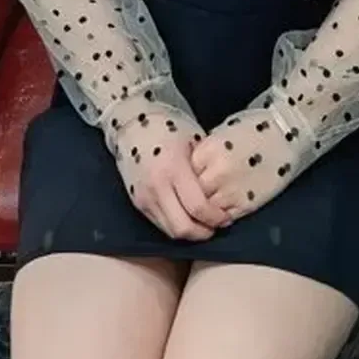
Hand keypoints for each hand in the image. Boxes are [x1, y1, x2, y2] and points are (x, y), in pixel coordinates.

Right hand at [114, 109, 231, 239]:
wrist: (133, 125)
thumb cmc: (170, 128)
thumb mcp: (194, 142)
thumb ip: (205, 170)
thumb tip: (223, 194)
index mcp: (174, 168)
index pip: (198, 207)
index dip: (215, 218)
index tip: (226, 217)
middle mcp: (157, 186)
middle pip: (183, 228)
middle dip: (203, 232)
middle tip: (216, 226)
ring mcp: (144, 196)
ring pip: (170, 231)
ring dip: (190, 233)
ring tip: (203, 223)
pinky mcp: (137, 202)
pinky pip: (160, 224)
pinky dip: (176, 225)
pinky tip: (187, 216)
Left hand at [191, 108, 305, 222]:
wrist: (288, 135)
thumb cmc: (255, 129)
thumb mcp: (222, 134)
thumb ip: (204, 154)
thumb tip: (189, 170)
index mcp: (207, 151)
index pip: (184, 172)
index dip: (187, 176)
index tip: (191, 176)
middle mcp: (216, 172)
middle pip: (192, 193)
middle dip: (194, 193)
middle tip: (199, 191)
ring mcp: (231, 190)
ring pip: (205, 209)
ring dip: (207, 207)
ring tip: (213, 200)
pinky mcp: (246, 204)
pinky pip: (224, 217)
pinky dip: (221, 215)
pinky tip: (225, 206)